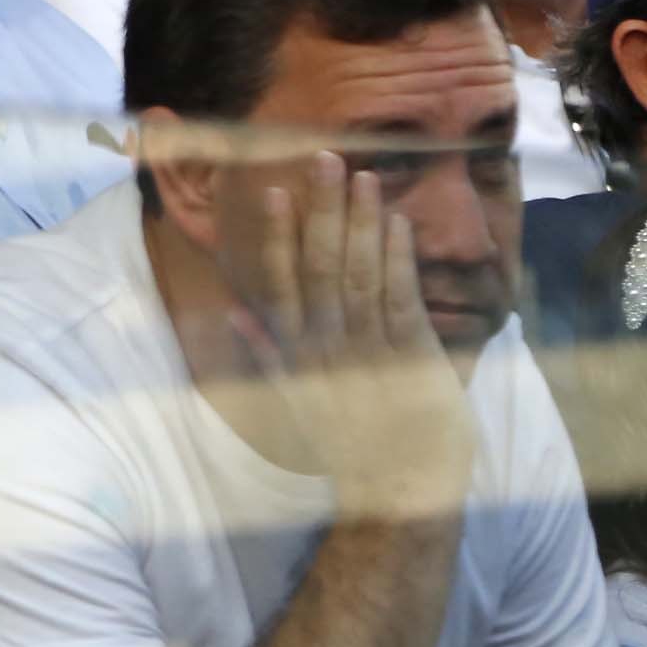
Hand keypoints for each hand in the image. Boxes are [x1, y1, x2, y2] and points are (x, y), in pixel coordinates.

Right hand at [233, 153, 474, 519]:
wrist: (398, 487)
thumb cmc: (349, 439)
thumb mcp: (297, 396)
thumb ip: (268, 351)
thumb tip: (236, 314)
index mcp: (298, 350)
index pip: (282, 281)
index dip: (277, 235)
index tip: (273, 192)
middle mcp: (328, 343)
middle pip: (322, 265)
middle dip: (323, 210)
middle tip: (324, 159)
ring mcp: (369, 348)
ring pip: (361, 273)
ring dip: (362, 222)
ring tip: (363, 176)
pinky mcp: (411, 356)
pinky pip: (401, 297)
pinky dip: (398, 258)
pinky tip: (396, 222)